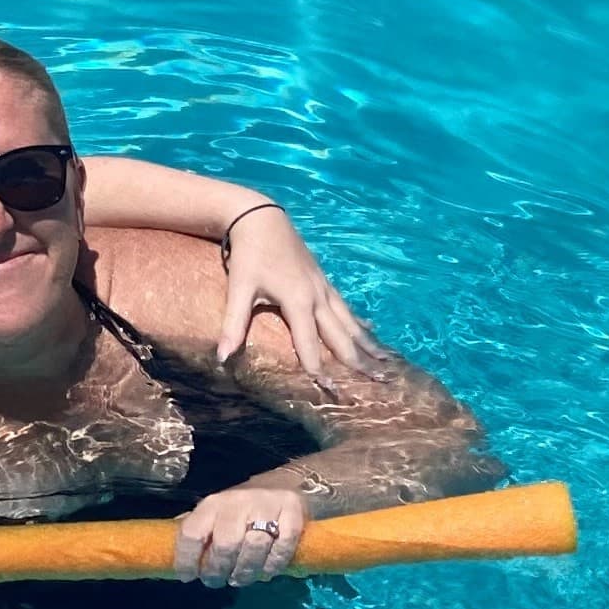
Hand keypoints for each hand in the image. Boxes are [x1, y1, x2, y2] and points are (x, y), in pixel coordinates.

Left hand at [170, 482, 314, 588]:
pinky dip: (273, 564)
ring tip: (240, 579)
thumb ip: (196, 529)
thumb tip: (163, 549)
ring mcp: (267, 506)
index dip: (187, 559)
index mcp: (212, 504)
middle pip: (226, 544)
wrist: (285, 483)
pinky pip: (283, 546)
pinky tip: (266, 572)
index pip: (192, 532)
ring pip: (255, 547)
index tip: (188, 577)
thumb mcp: (215, 513)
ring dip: (246, 572)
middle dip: (218, 570)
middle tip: (217, 582)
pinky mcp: (293, 513)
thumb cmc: (241, 507)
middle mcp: (238, 502)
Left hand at [214, 208, 390, 377]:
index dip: (318, 369)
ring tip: (386, 363)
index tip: (330, 390)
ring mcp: (324, 288)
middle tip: (379, 382)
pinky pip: (346, 308)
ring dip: (368, 344)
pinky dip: (360, 323)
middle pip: (342, 336)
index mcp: (298, 301)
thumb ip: (233, 325)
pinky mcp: (324, 281)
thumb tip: (222, 358)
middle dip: (359, 361)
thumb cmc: (249, 255)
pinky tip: (373, 331)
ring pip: (350, 322)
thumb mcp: (239, 288)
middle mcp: (318, 296)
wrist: (261, 218)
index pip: (310, 344)